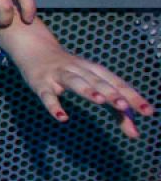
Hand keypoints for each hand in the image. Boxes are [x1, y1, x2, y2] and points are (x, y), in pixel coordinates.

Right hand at [7, 28, 152, 137]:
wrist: (33, 47)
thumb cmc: (69, 71)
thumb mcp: (92, 85)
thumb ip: (114, 109)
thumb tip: (135, 133)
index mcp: (94, 70)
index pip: (116, 82)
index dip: (131, 96)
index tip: (147, 112)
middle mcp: (78, 69)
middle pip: (97, 80)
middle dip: (110, 92)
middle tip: (124, 106)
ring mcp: (58, 74)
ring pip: (74, 81)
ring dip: (87, 89)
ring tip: (99, 101)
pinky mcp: (40, 83)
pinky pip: (47, 95)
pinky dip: (54, 105)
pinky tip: (62, 118)